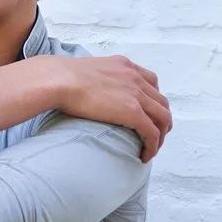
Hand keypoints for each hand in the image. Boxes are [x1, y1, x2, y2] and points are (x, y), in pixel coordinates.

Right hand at [54, 55, 172, 160]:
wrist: (58, 80)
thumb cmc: (60, 78)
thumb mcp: (86, 70)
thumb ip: (95, 78)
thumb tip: (86, 90)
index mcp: (124, 66)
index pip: (151, 81)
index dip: (153, 101)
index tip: (146, 114)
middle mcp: (135, 77)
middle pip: (161, 101)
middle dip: (161, 120)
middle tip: (153, 135)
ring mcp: (136, 94)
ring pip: (163, 118)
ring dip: (161, 135)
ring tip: (151, 149)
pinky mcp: (133, 112)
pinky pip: (152, 133)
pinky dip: (153, 146)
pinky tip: (144, 156)